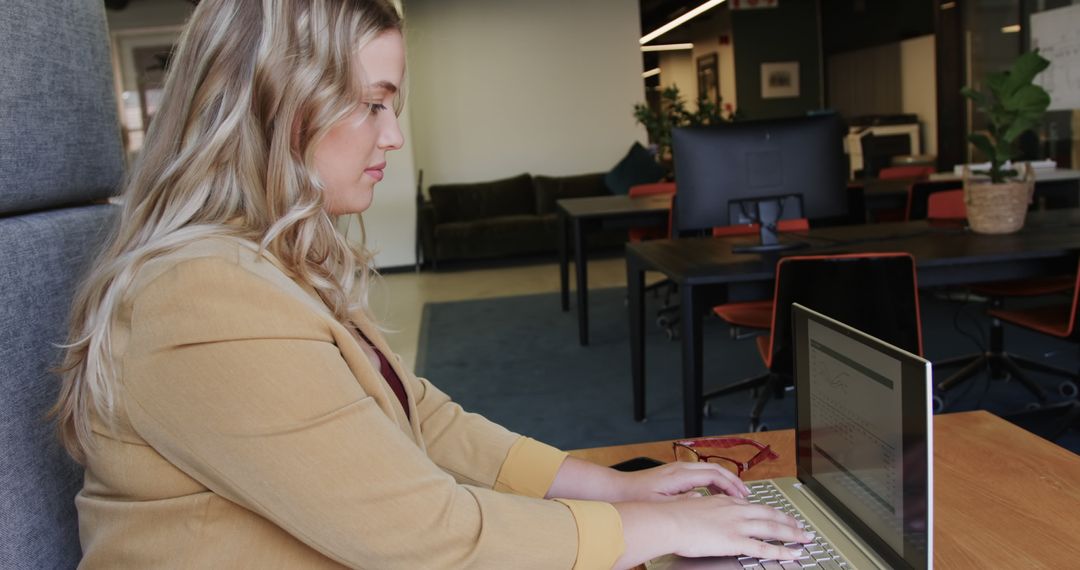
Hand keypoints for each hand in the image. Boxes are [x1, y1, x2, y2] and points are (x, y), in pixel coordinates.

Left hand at [613, 461, 750, 501]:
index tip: (741, 496)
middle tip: (745, 494)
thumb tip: (702, 499)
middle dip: (732, 480)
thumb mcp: (661, 504)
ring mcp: (678, 470)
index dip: (730, 484)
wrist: (619, 489)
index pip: (713, 475)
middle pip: (715, 469)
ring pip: (708, 471)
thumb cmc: (636, 496)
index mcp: (680, 474)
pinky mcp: (674, 474)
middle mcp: (680, 468)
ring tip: (735, 494)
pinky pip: (700, 475)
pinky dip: (713, 482)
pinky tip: (716, 495)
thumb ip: (683, 503)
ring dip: (724, 480)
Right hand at [666, 494, 812, 559]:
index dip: (770, 511)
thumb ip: (703, 508)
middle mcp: (735, 510)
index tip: (779, 515)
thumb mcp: (692, 507)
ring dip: (792, 534)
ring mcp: (737, 525)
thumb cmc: (674, 516)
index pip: (754, 506)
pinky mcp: (736, 541)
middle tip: (801, 526)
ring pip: (772, 528)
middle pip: (769, 514)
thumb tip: (701, 508)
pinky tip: (793, 554)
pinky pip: (765, 547)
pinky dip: (782, 551)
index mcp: (725, 502)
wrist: (668, 521)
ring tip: (805, 538)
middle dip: (788, 521)